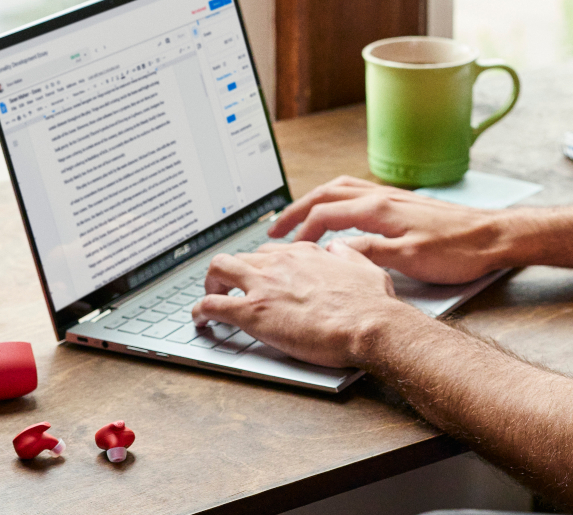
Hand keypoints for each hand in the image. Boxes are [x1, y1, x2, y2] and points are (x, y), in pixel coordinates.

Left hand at [192, 240, 414, 367]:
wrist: (368, 325)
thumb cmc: (371, 305)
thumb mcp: (366, 268)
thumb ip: (347, 255)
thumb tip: (338, 247)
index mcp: (305, 254)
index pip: (271, 252)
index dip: (261, 265)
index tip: (258, 276)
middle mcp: (280, 263)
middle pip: (241, 257)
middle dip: (230, 272)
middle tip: (228, 288)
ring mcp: (263, 285)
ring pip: (219, 269)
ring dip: (210, 283)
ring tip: (209, 298)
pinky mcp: (252, 312)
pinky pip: (211, 305)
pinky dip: (200, 311)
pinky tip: (201, 321)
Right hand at [268, 176, 510, 284]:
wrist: (492, 236)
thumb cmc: (457, 249)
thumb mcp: (410, 259)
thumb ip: (370, 253)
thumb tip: (335, 253)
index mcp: (379, 208)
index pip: (325, 213)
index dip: (301, 230)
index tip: (286, 247)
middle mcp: (382, 196)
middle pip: (327, 193)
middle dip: (298, 209)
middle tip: (277, 227)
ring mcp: (393, 197)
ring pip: (343, 189)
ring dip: (317, 201)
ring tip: (300, 218)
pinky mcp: (404, 203)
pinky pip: (359, 193)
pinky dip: (338, 200)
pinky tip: (341, 215)